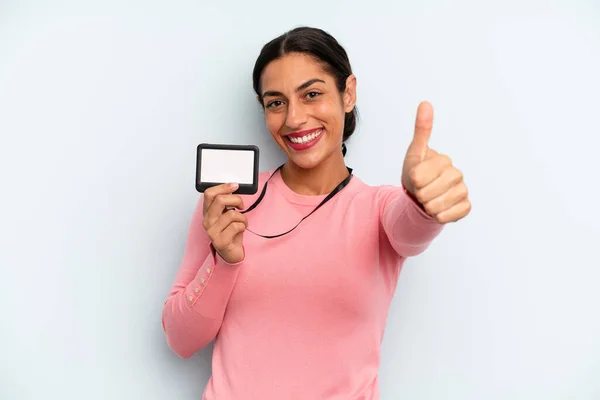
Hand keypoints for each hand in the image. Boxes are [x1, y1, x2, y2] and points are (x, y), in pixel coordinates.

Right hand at [202, 183, 246, 263]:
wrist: (231, 253)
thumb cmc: (230, 232)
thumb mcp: (227, 215)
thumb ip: (227, 204)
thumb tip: (233, 188)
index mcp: (208, 212)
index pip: (209, 194)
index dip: (223, 187)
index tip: (235, 185)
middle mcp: (207, 221)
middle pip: (219, 200)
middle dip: (236, 199)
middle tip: (241, 205)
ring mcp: (212, 232)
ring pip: (231, 214)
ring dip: (242, 217)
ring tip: (243, 222)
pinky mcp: (220, 241)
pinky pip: (236, 226)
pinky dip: (243, 226)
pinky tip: (241, 229)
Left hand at [401, 101, 470, 223]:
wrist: (422, 197)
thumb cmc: (417, 174)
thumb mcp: (414, 153)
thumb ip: (421, 131)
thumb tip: (425, 103)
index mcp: (444, 160)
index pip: (418, 178)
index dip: (412, 182)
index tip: (415, 179)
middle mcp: (457, 174)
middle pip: (427, 193)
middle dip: (418, 195)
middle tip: (421, 191)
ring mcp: (463, 191)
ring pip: (436, 206)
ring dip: (426, 207)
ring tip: (428, 200)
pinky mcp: (466, 207)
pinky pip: (448, 216)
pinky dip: (438, 216)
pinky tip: (438, 209)